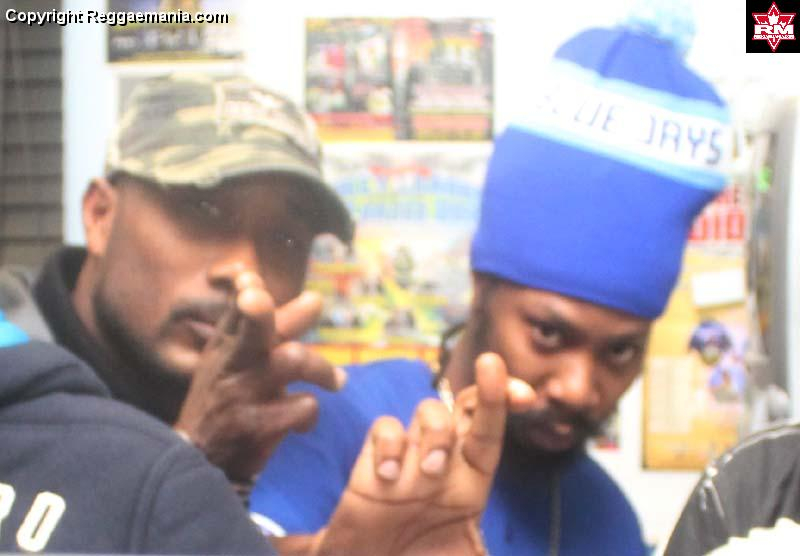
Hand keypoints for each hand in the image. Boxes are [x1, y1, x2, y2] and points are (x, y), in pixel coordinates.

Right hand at [173, 267, 346, 482]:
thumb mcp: (237, 359)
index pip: (239, 306)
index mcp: (227, 342)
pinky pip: (299, 407)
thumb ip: (274, 329)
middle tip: (314, 300)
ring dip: (324, 369)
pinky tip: (305, 422)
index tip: (251, 280)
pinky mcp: (253, 426)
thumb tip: (315, 299)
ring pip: (293, 360)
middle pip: (254, 326)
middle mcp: (233, 361)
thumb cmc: (227, 398)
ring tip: (338, 381)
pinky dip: (310, 412)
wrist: (199, 460)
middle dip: (266, 310)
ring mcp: (241, 393)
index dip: (248, 288)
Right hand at [308, 353, 534, 555]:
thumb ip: (484, 551)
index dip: (505, 405)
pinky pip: (384, 428)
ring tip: (428, 475)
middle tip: (492, 374)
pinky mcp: (373, 460)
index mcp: (470, 481)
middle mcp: (443, 460)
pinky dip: (388, 445)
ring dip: (434, 433)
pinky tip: (387, 478)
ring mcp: (408, 457)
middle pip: (464, 407)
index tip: (526, 394)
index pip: (490, 432)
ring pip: (428, 411)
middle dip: (482, 388)